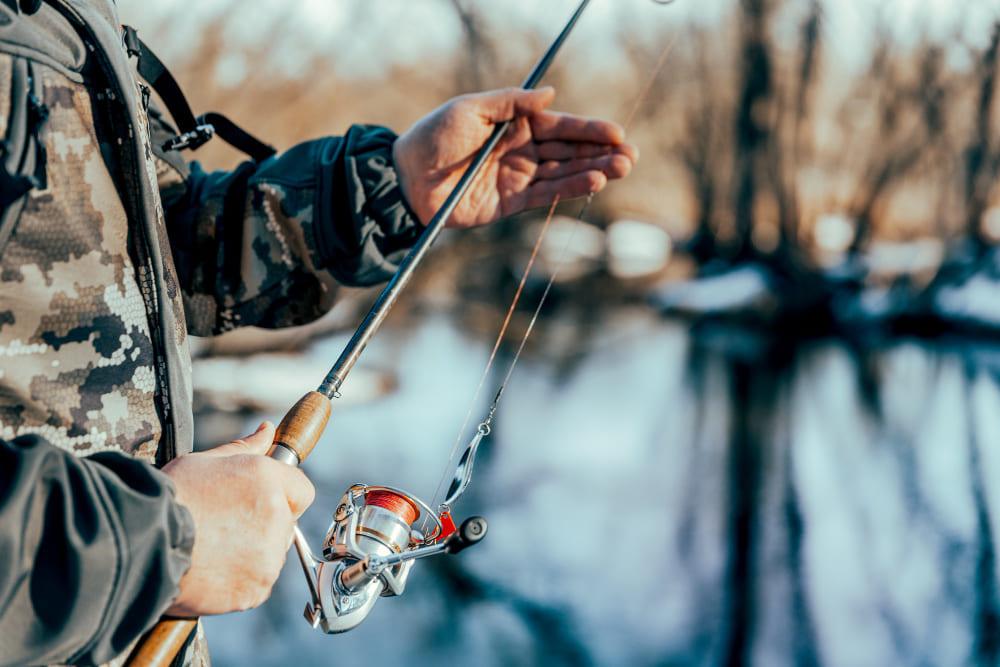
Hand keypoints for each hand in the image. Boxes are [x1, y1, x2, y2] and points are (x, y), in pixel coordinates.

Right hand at [162, 422, 314, 615]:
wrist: (138, 545)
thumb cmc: (168, 498)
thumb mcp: (203, 462)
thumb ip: (243, 449)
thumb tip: (267, 430)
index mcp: (267, 479)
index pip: (301, 490)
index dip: (281, 496)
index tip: (255, 503)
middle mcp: (276, 516)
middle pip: (286, 524)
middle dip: (264, 525)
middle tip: (223, 527)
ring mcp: (268, 556)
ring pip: (271, 555)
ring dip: (251, 554)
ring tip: (211, 549)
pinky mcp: (256, 589)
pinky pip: (256, 584)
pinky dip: (239, 580)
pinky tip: (210, 570)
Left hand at [393, 86, 637, 227]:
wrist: (406, 180)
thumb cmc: (432, 138)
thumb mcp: (470, 109)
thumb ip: (511, 103)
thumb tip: (550, 94)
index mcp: (513, 124)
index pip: (560, 126)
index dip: (589, 129)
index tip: (616, 132)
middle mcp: (521, 150)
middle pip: (569, 150)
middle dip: (600, 152)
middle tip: (630, 155)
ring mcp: (517, 177)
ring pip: (563, 173)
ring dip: (593, 170)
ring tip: (621, 169)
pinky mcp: (510, 203)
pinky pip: (546, 195)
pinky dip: (570, 189)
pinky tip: (593, 182)